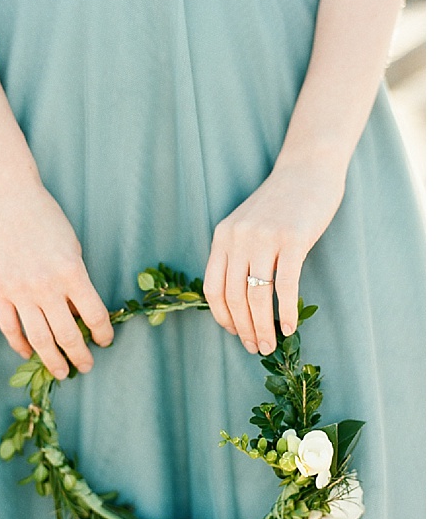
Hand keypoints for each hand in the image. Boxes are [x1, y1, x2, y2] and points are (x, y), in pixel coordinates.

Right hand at [0, 181, 113, 378]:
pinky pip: (10, 327)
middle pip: (67, 335)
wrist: (3, 195)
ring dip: (52, 360)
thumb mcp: (70, 245)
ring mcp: (18, 290)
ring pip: (38, 338)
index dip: (103, 334)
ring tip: (61, 372)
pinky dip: (20, 344)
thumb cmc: (43, 215)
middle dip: (80, 356)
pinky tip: (28, 352)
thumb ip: (75, 279)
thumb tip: (77, 312)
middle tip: (86, 366)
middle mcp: (46, 286)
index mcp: (71, 272)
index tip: (105, 341)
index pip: (94, 315)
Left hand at [203, 157, 345, 354]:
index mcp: (222, 236)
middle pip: (233, 295)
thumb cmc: (278, 203)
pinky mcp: (293, 240)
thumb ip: (236, 253)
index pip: (212, 286)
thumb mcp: (245, 224)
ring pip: (257, 295)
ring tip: (270, 344)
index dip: (221, 315)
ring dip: (262, 325)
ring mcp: (265, 239)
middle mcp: (238, 238)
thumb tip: (236, 298)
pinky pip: (285, 285)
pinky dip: (286, 310)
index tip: (233, 332)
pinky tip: (289, 326)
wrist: (307, 170)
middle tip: (255, 348)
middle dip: (243, 328)